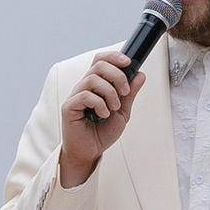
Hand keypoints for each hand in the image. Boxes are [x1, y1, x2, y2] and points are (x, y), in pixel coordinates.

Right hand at [58, 50, 145, 188]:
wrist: (89, 152)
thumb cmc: (101, 133)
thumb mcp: (123, 112)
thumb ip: (130, 94)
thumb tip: (140, 75)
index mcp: (96, 85)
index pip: (101, 60)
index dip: (114, 56)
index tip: (129, 62)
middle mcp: (84, 87)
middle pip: (99, 65)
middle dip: (117, 75)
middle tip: (125, 92)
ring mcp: (75, 96)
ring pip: (92, 79)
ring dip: (109, 92)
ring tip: (114, 108)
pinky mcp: (69, 107)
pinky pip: (84, 96)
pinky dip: (99, 103)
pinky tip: (104, 115)